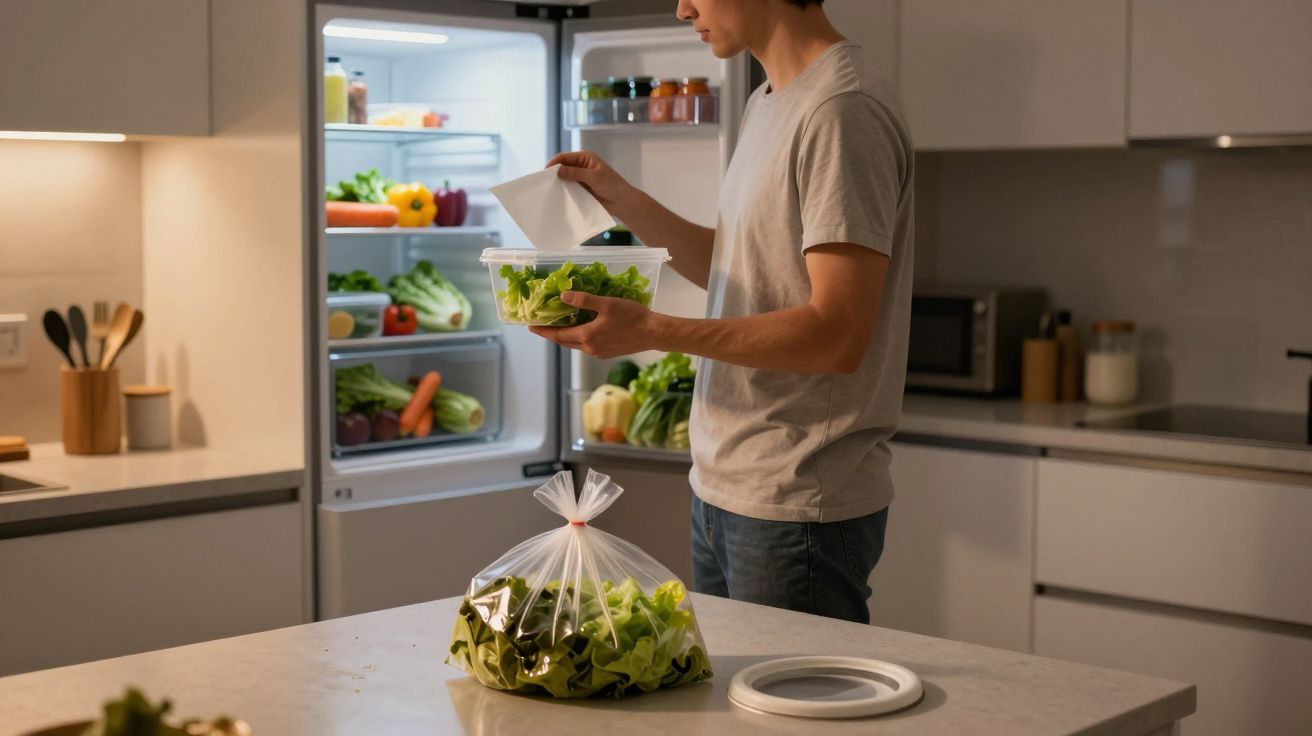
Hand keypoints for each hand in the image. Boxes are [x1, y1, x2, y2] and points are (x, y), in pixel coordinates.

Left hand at [529, 291, 659, 358]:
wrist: (653, 333)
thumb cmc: (631, 316)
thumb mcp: (607, 304)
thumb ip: (584, 300)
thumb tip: (563, 296)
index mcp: (587, 336)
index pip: (558, 334)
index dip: (543, 330)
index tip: (530, 326)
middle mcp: (589, 348)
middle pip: (564, 342)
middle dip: (551, 334)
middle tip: (539, 326)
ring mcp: (598, 353)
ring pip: (575, 345)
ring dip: (565, 337)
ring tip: (557, 327)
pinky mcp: (607, 353)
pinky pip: (586, 346)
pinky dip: (577, 339)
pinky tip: (580, 331)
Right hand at [546, 151, 634, 214]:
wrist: (622, 202)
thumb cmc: (612, 185)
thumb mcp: (593, 177)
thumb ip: (576, 173)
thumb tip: (558, 170)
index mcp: (585, 158)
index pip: (565, 157)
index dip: (554, 163)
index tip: (545, 172)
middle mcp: (581, 166)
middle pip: (563, 167)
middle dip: (555, 174)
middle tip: (544, 183)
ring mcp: (581, 178)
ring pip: (565, 179)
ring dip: (559, 184)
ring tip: (548, 191)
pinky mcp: (581, 189)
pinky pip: (569, 189)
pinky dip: (564, 192)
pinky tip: (557, 197)